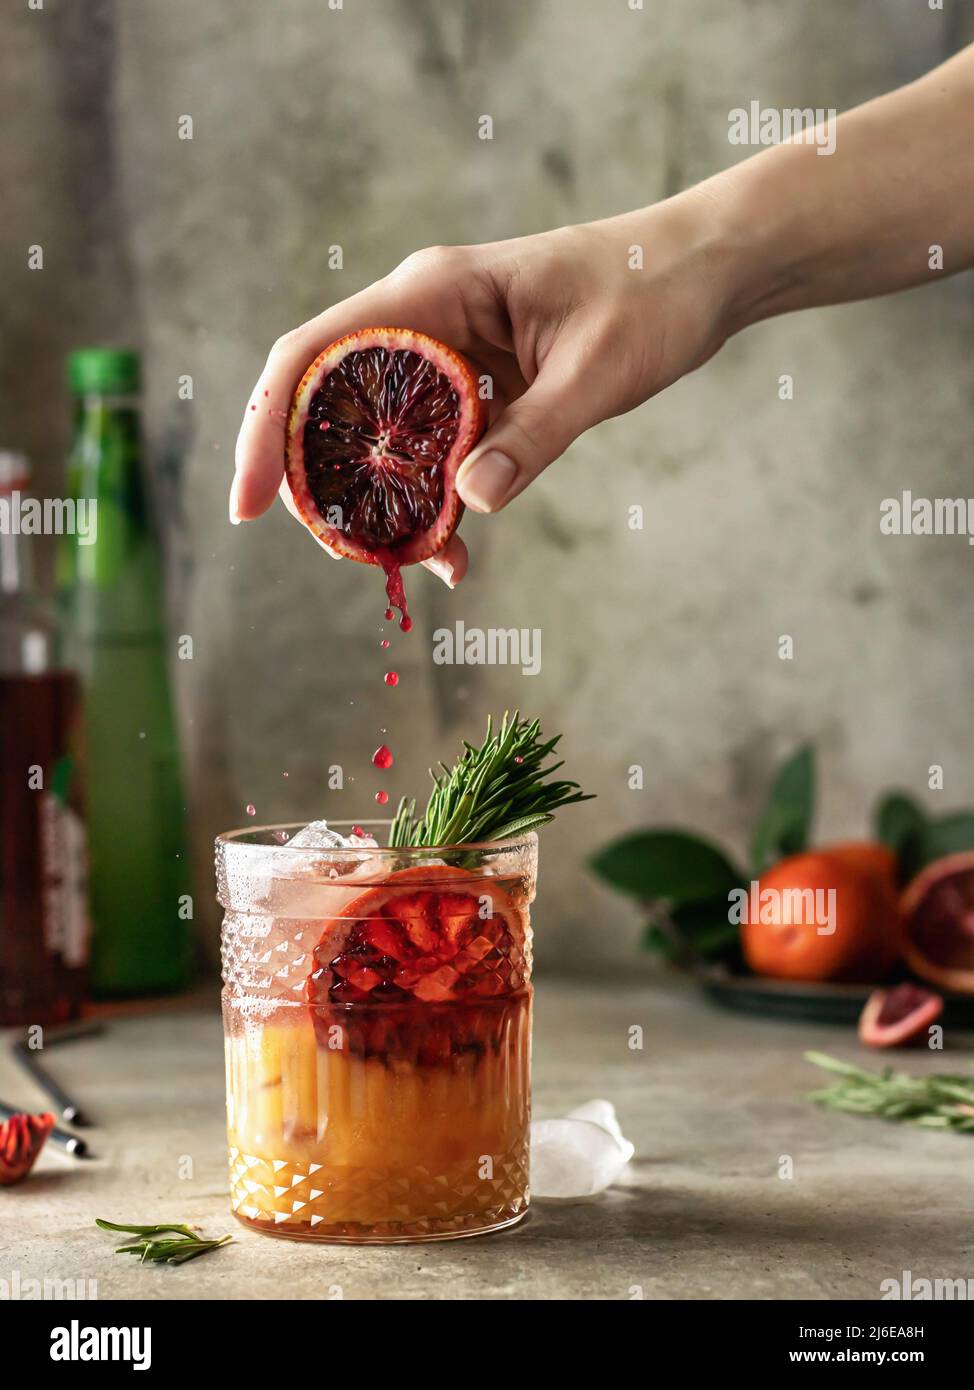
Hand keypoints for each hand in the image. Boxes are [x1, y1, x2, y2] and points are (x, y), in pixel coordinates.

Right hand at [231, 189, 735, 584]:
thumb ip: (531, 439)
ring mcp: (446, 355)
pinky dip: (430, 499)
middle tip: (351, 555)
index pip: (314, 356)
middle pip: (328, 404)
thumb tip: (465, 505)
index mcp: (433, 292)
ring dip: (384, 504)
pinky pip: (428, 449)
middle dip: (323, 486)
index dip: (267, 428)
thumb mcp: (597, 373)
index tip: (248, 504)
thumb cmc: (654, 295)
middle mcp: (424, 320)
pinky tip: (454, 545)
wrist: (704, 272)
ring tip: (419, 561)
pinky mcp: (474, 387)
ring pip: (378, 437)